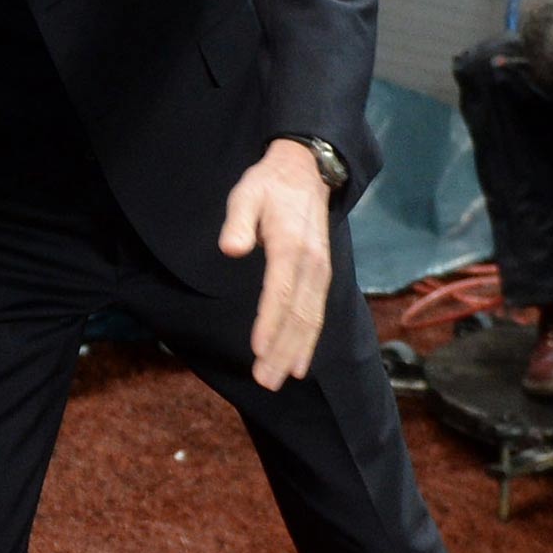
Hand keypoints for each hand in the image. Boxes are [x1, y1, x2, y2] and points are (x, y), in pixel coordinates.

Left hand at [218, 138, 332, 390]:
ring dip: (295, 352)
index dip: (269, 323)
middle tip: (265, 380)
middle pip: (297, 315)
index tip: (259, 351)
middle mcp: (311, 264)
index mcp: (290, 246)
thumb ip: (238, 221)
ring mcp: (319, 272)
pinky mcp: (321, 276)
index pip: (279, 292)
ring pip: (309, 320)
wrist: (306, 172)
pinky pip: (316, 314)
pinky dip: (309, 340)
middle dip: (282, 350)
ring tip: (279, 379)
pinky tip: (299, 362)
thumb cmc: (268, 186)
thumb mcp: (246, 193)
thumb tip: (231, 248)